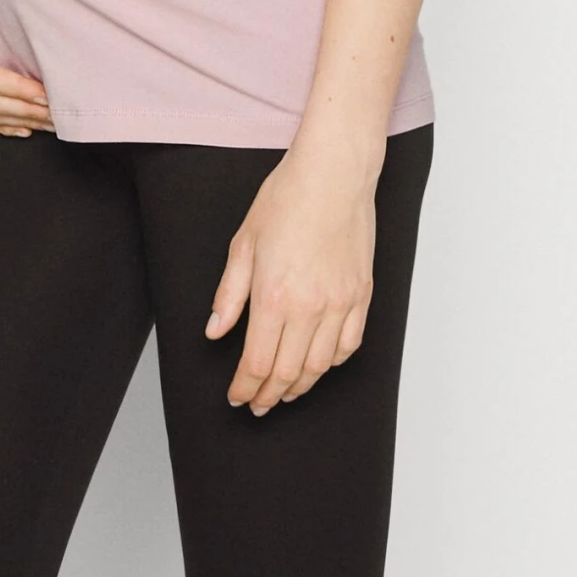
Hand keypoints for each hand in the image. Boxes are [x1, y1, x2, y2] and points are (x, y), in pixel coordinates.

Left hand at [203, 139, 376, 412]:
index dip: (244, 388)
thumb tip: (215, 331)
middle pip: (287, 373)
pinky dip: (332, 364)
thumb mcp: (243, 243)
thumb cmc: (287, 198)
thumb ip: (229, 294)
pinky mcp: (361, 295)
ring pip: (320, 367)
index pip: (256, 363)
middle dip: (268, 395)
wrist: (333, 173)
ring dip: (299, 386)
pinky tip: (319, 365)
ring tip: (284, 391)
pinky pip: (349, 345)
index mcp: (274, 296)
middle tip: (257, 404)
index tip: (236, 396)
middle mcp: (309, 307)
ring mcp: (340, 303)